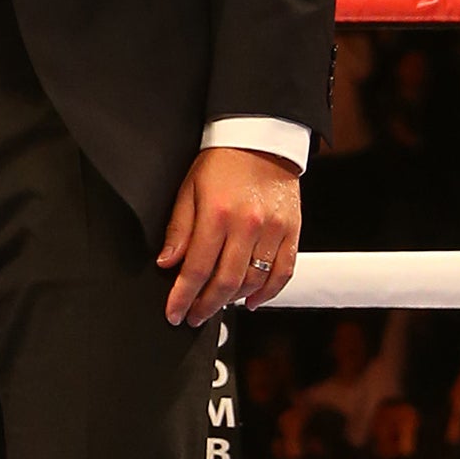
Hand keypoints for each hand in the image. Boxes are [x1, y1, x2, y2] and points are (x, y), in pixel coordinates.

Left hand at [158, 146, 300, 323]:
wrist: (260, 141)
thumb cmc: (219, 163)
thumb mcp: (188, 189)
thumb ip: (179, 229)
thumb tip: (167, 263)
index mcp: (216, 214)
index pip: (196, 267)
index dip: (183, 295)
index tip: (174, 312)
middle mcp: (247, 226)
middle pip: (226, 281)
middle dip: (206, 305)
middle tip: (192, 317)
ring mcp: (273, 231)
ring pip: (254, 281)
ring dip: (233, 300)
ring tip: (215, 307)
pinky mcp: (292, 232)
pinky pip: (283, 272)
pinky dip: (268, 292)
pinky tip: (251, 301)